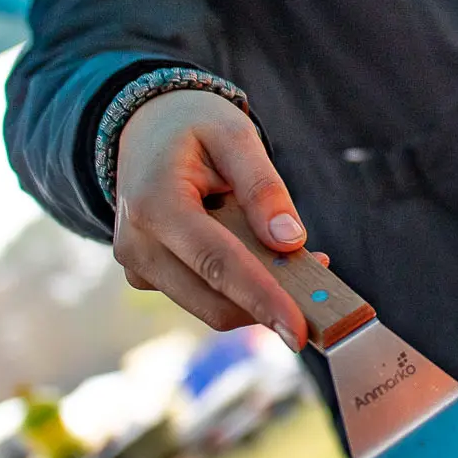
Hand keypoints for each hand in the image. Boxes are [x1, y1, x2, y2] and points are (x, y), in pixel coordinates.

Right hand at [111, 90, 309, 349]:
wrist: (144, 128)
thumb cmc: (194, 127)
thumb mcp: (234, 134)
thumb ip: (263, 187)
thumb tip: (289, 241)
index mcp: (156, 204)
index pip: (216, 263)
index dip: (261, 298)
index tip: (299, 330)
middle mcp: (137, 245)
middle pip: (213, 300)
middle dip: (270, 303)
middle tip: (319, 278)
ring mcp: (138, 266)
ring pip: (210, 306)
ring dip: (257, 296)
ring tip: (292, 256)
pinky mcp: (147, 276)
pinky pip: (202, 297)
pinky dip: (238, 289)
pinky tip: (258, 255)